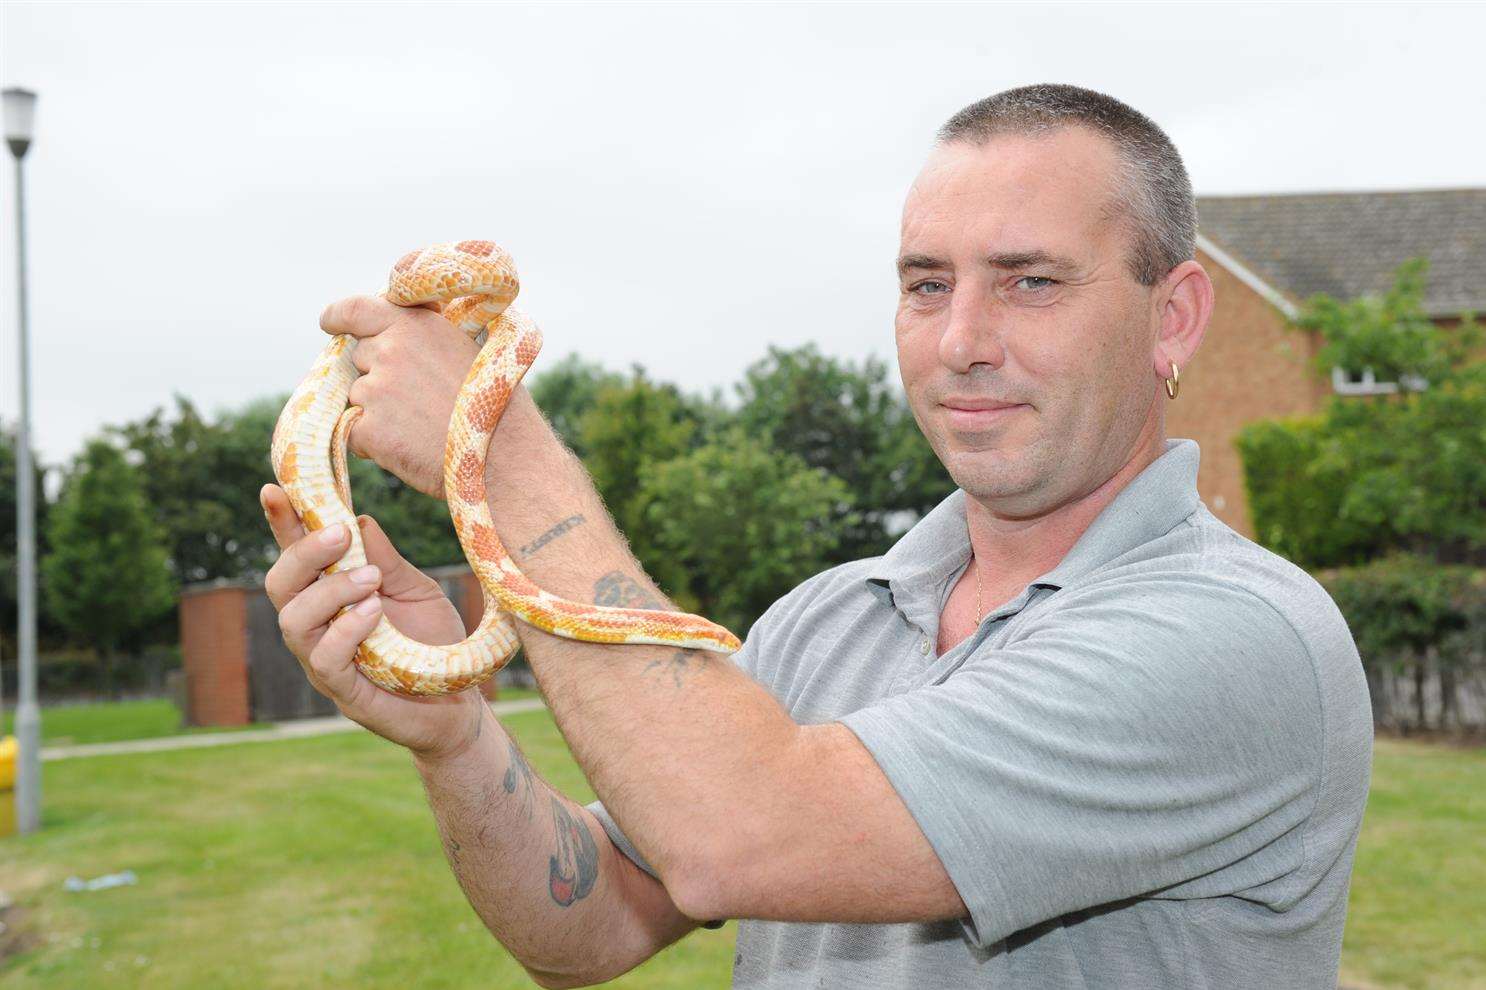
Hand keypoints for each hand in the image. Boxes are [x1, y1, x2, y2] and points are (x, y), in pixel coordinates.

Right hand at [260, 483, 485, 760]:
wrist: (461, 701)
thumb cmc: (434, 642)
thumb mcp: (416, 590)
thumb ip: (386, 560)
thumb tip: (361, 519)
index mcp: (333, 594)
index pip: (296, 555)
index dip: (282, 524)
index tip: (274, 488)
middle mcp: (319, 625)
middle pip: (280, 584)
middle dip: (303, 554)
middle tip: (342, 535)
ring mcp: (324, 660)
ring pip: (293, 621)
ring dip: (330, 592)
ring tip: (370, 581)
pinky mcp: (342, 690)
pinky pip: (324, 658)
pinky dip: (346, 630)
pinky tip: (373, 613)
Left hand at [321, 295, 479, 497]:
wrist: (505, 457)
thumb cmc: (493, 407)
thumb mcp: (466, 350)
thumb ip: (425, 338)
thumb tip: (397, 335)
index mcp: (415, 326)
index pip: (357, 309)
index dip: (339, 317)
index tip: (330, 323)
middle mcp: (390, 351)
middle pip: (359, 360)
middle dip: (377, 377)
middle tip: (414, 403)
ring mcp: (376, 390)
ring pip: (357, 398)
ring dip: (377, 414)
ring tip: (421, 429)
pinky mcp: (368, 429)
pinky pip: (353, 433)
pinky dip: (373, 444)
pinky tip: (410, 448)